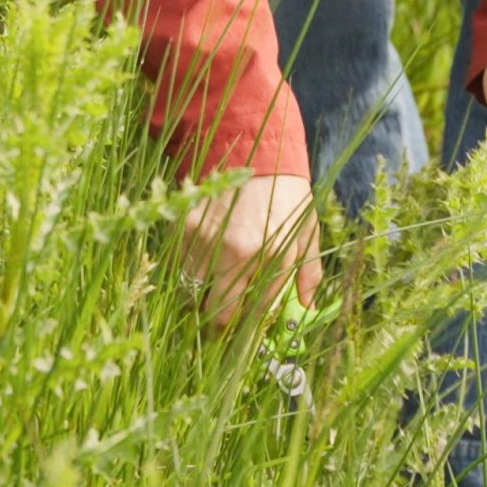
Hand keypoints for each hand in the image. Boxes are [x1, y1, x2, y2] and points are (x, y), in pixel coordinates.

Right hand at [178, 172, 322, 329]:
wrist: (253, 147)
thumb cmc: (285, 190)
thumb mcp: (306, 229)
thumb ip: (308, 271)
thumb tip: (307, 307)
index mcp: (273, 254)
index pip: (253, 312)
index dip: (245, 332)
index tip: (240, 339)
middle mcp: (237, 251)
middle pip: (217, 311)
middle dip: (217, 326)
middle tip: (218, 327)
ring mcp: (206, 239)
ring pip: (192, 291)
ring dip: (199, 297)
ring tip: (209, 290)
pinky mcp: (185, 226)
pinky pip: (179, 265)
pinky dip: (187, 270)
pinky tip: (199, 260)